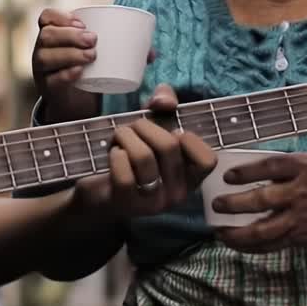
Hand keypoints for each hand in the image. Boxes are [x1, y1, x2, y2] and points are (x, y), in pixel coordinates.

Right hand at [31, 8, 153, 120]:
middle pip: (47, 35)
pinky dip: (65, 75)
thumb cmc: (89, 72)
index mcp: (54, 36)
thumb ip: (125, 52)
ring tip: (92, 56)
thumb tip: (152, 53)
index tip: (82, 22)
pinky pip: (51, 80)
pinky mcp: (48, 90)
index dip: (61, 16)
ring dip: (69, 53)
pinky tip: (79, 73)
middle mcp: (42, 51)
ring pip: (45, 56)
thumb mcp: (101, 57)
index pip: (46, 17)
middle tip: (94, 40)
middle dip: (70, 35)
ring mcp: (42, 71)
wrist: (75, 104)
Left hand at [73, 85, 214, 218]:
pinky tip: (114, 154)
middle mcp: (176, 194)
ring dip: (125, 135)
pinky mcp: (125, 204)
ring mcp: (152, 203)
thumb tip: (164, 101)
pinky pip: (123, 174)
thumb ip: (165, 102)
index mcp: (190, 178)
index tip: (171, 132)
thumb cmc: (133, 153)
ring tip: (120, 138)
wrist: (99, 188)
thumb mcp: (153, 124)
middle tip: (133, 129)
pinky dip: (114, 154)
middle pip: (169, 146)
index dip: (190, 138)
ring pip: (143, 156)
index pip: (208, 160)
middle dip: (144, 125)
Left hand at [211, 152, 306, 252]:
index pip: (270, 167)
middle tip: (217, 204)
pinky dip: (250, 247)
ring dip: (238, 233)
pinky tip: (235, 243)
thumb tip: (244, 167)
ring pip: (264, 230)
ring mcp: (300, 219)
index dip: (247, 172)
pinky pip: (271, 246)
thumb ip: (281, 164)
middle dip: (235, 203)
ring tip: (220, 231)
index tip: (227, 176)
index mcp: (303, 168)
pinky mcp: (299, 238)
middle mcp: (301, 193)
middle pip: (263, 200)